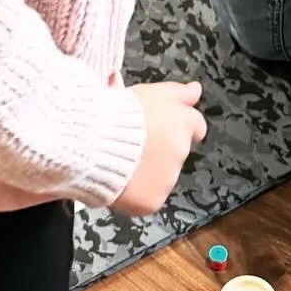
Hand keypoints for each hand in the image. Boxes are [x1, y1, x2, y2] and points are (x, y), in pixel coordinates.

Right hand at [115, 81, 206, 214]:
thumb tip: (196, 89)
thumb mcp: (150, 92)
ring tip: (122, 161)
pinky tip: (120, 181)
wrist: (93, 143)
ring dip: (149, 170)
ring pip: (162, 176)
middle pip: (176, 151)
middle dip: (161, 149)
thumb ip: (179, 93)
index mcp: (182, 123)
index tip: (162, 129)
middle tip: (134, 144)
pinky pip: (148, 198)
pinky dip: (137, 193)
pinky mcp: (153, 200)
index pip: (196, 127)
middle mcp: (181, 151)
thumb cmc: (118, 113)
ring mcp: (168, 179)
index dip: (178, 127)